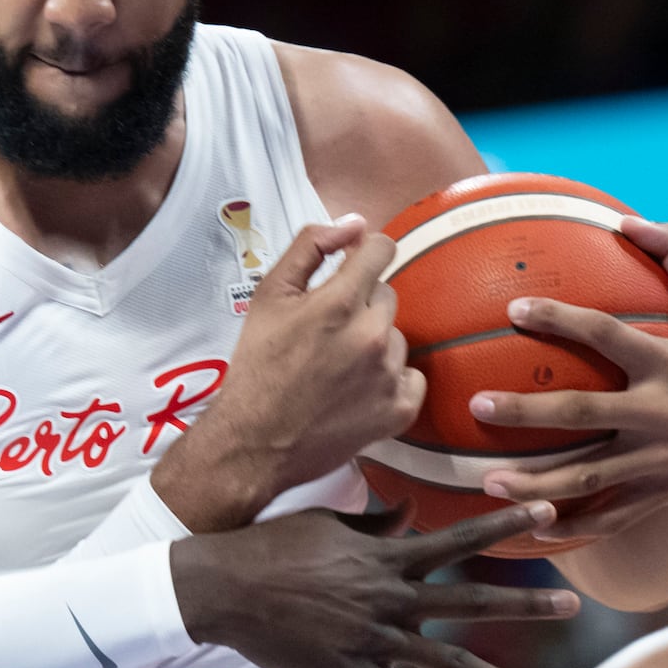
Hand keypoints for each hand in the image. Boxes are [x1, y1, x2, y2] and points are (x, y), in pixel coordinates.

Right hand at [155, 215, 419, 530]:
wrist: (255, 443)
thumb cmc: (257, 367)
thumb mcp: (268, 296)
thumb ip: (310, 248)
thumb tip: (354, 224)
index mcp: (340, 302)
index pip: (381, 249)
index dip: (365, 253)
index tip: (353, 266)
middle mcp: (373, 335)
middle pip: (386, 295)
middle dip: (361, 305)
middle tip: (327, 334)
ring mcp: (389, 375)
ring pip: (396, 338)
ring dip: (374, 345)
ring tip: (337, 369)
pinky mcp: (400, 410)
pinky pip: (411, 378)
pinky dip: (390, 382)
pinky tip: (358, 392)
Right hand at [171, 501, 580, 667]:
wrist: (224, 588)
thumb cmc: (270, 547)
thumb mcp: (327, 524)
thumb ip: (374, 521)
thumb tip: (408, 508)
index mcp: (387, 556)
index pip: (459, 537)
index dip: (505, 524)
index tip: (548, 513)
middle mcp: (392, 597)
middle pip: (473, 601)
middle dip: (527, 604)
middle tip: (574, 604)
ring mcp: (376, 638)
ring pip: (452, 663)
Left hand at [471, 218, 667, 542]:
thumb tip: (632, 220)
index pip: (607, 335)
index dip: (561, 319)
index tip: (514, 308)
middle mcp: (664, 413)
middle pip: (586, 413)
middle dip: (528, 412)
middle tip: (478, 407)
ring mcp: (663, 460)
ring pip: (592, 476)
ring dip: (538, 483)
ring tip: (488, 483)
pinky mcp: (666, 492)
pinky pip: (614, 516)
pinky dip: (574, 526)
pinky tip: (530, 526)